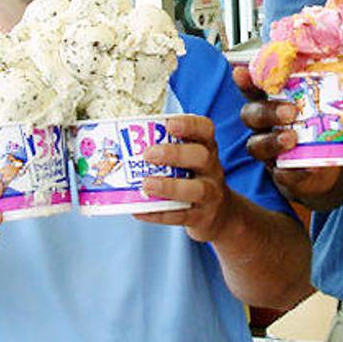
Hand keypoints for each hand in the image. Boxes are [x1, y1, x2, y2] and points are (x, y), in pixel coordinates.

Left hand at [138, 114, 234, 241]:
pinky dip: (159, 214)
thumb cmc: (194, 179)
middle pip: (201, 157)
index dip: (189, 125)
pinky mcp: (202, 217)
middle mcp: (212, 169)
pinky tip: (140, 211)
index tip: (169, 124)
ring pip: (197, 189)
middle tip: (148, 154)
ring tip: (146, 185)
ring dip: (169, 186)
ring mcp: (210, 194)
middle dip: (175, 154)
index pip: (205, 129)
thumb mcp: (190, 161)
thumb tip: (123, 143)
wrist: (219, 214)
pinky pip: (182, 216)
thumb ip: (166, 150)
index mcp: (207, 148)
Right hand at [232, 66, 342, 206]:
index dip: (245, 81)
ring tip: (293, 139)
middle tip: (290, 111)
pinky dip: (294, 172)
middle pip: (250, 115)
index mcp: (270, 103)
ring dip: (273, 141)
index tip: (240, 72)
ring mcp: (269, 152)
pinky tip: (308, 167)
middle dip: (267, 112)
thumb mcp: (319, 102)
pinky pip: (281, 175)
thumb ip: (322, 82)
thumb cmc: (318, 126)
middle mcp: (263, 126)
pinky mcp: (282, 175)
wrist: (324, 167)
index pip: (252, 88)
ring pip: (256, 146)